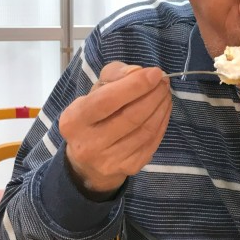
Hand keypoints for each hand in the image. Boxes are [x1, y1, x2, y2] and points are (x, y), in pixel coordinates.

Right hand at [59, 61, 171, 193]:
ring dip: (161, 107)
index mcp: (74, 120)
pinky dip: (162, 122)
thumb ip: (113, 75)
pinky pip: (152, 141)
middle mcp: (89, 144)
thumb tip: (137, 72)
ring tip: (165, 93)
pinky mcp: (129, 167)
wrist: (89, 161)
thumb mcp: (95, 91)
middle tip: (164, 81)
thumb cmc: (94, 116)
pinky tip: (164, 109)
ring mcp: (110, 160)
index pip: (106, 101)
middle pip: (130, 116)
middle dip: (153, 95)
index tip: (154, 73)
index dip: (134, 86)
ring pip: (145, 130)